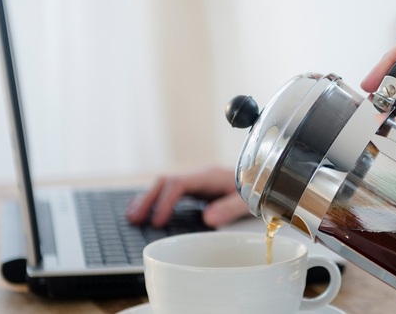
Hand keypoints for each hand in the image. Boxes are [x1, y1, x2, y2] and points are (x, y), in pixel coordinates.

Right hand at [126, 165, 249, 227]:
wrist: (262, 176)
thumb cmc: (255, 187)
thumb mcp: (247, 199)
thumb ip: (229, 208)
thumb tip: (208, 219)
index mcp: (210, 176)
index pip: (180, 184)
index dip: (166, 201)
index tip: (158, 221)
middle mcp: (199, 175)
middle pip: (166, 180)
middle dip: (148, 199)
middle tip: (135, 219)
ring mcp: (196, 179)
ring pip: (164, 183)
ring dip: (147, 198)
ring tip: (132, 216)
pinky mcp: (195, 187)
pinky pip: (170, 189)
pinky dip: (155, 199)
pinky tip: (144, 210)